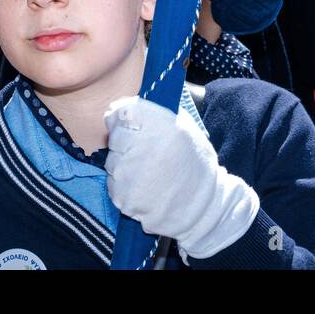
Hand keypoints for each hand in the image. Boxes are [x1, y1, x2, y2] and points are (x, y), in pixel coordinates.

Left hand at [104, 95, 258, 260]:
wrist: (202, 206)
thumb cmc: (193, 164)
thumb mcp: (184, 128)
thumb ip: (155, 114)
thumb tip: (123, 106)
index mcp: (159, 125)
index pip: (122, 111)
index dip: (122, 118)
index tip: (126, 124)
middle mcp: (142, 146)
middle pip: (115, 137)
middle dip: (125, 143)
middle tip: (146, 154)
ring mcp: (129, 174)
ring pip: (112, 162)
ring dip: (124, 166)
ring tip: (149, 173)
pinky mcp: (123, 197)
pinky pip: (113, 185)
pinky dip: (124, 187)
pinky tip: (145, 189)